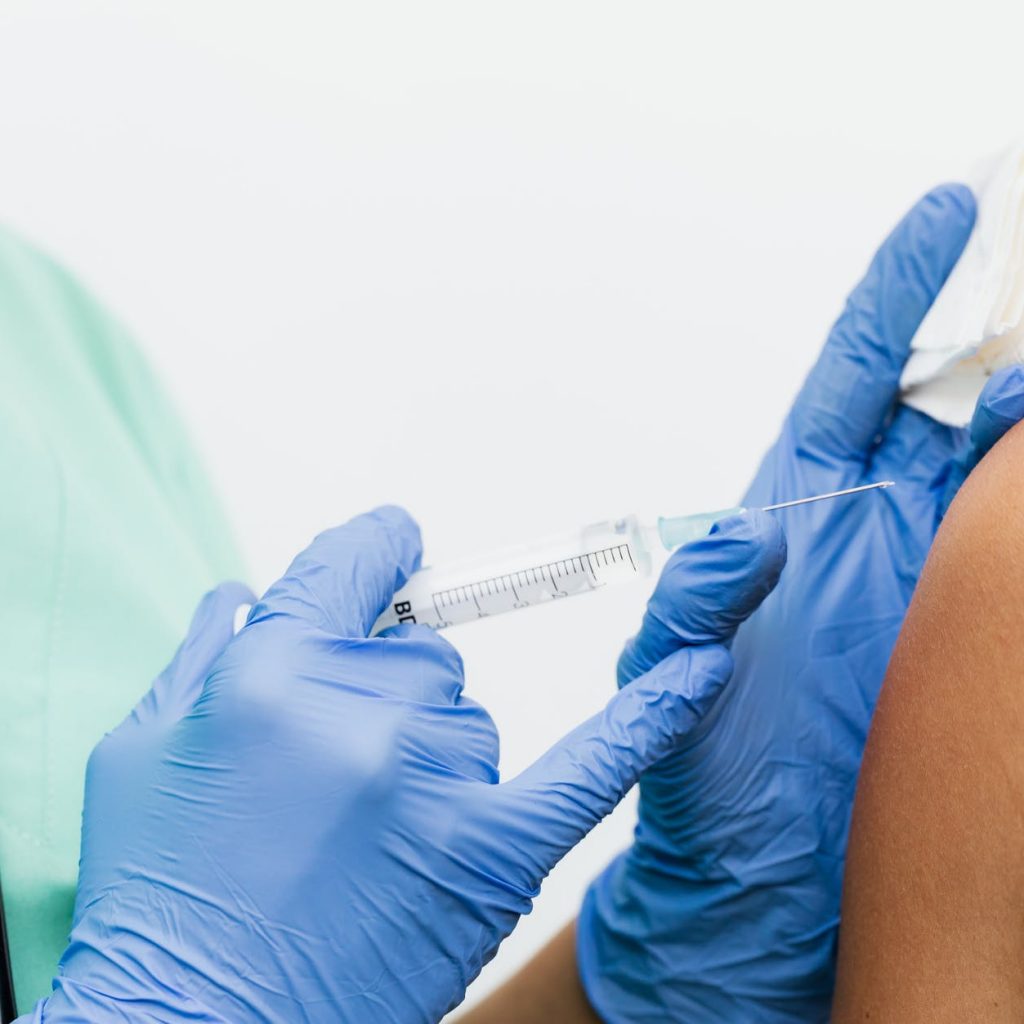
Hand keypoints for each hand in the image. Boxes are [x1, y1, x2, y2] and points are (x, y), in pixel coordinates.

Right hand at [25, 506, 781, 1023]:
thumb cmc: (159, 899)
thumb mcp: (140, 755)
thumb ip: (198, 656)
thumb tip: (242, 592)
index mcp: (270, 671)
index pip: (355, 563)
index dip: (378, 552)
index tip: (397, 548)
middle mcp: (363, 711)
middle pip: (421, 654)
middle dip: (385, 695)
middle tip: (336, 774)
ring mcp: (435, 778)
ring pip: (469, 715)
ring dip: (430, 753)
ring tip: (364, 837)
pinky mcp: (493, 850)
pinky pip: (595, 763)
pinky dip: (654, 715)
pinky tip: (706, 668)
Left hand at [578, 184, 1023, 1021]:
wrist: (751, 879)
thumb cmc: (699, 776)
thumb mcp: (669, 684)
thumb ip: (696, 606)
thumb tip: (743, 532)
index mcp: (791, 518)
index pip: (850, 381)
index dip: (896, 297)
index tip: (945, 216)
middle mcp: (865, 533)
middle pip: (944, 401)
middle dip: (998, 335)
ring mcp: (924, 581)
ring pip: (999, 464)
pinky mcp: (966, 638)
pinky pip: (1021, 553)